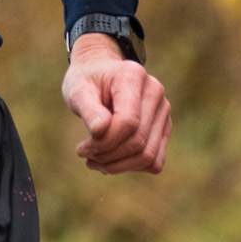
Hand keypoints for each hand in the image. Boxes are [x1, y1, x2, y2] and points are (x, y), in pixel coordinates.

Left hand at [63, 34, 170, 175]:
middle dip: (107, 156)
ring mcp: (162, 110)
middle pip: (138, 141)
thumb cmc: (86, 81)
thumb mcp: (77, 90)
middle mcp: (154, 92)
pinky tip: (110, 161)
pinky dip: (132, 167)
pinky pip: (154, 161)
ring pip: (148, 155)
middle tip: (84, 154)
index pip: (128, 122)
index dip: (104, 142)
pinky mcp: (163, 127)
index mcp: (133, 76)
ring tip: (93, 161)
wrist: (98, 74)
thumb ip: (88, 109)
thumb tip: (99, 130)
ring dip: (118, 166)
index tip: (80, 148)